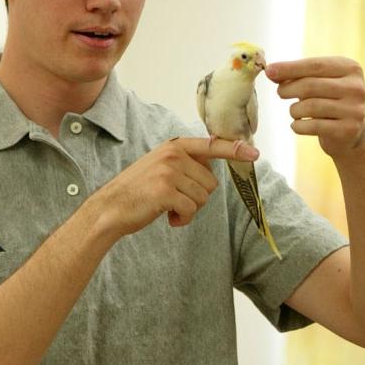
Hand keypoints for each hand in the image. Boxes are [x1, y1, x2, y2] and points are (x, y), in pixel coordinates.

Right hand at [93, 137, 259, 237]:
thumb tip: (211, 168)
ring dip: (189, 209)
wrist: (111, 208)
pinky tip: (167, 217)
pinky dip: (183, 219)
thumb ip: (184, 163)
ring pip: (203, 197)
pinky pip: (192, 210)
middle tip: (173, 199)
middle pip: (210, 182)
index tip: (254, 153)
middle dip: (197, 196)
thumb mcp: (160, 166)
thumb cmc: (138, 191)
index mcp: (174, 146)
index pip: (211, 145)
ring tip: (167, 207)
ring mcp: (169, 171)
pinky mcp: (166, 191)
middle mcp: (173, 154)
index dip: (234, 150)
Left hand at [266, 57, 364, 157]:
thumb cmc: (328, 101)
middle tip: (280, 92)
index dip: (290, 68)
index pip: (315, 65)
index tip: (269, 71)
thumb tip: (271, 71)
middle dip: (288, 89)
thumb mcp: (318, 82)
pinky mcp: (348, 130)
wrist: (350, 133)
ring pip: (310, 106)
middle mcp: (356, 88)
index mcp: (350, 69)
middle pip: (310, 85)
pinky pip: (312, 126)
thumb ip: (296, 74)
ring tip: (294, 111)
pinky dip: (298, 126)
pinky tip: (298, 124)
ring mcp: (354, 110)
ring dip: (294, 110)